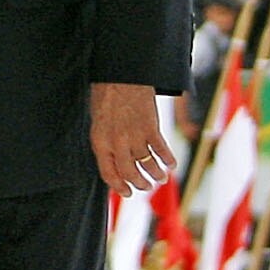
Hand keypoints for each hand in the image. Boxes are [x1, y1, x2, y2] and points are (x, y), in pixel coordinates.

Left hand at [90, 83, 173, 198]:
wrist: (121, 76)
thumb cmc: (106, 97)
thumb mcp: (98, 122)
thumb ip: (106, 142)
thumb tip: (115, 163)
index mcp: (99, 141)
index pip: (108, 173)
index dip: (119, 186)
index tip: (127, 192)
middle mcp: (116, 142)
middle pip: (130, 173)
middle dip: (140, 184)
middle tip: (146, 187)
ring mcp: (134, 136)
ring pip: (148, 165)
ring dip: (156, 175)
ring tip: (160, 179)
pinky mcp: (151, 128)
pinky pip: (162, 151)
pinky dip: (168, 160)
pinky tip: (171, 165)